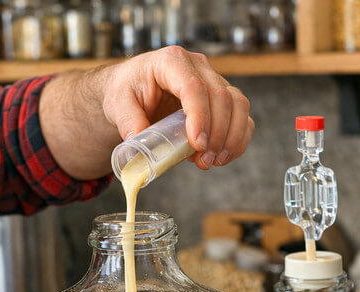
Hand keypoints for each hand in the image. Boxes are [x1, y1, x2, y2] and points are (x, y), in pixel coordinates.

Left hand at [101, 47, 254, 169]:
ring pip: (238, 105)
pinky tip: (224, 156)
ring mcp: (213, 80)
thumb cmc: (126, 91)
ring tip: (213, 161)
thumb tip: (139, 141)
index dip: (200, 116)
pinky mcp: (222, 97)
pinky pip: (242, 116)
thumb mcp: (118, 103)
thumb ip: (127, 120)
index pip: (194, 86)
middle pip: (221, 97)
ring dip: (231, 138)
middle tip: (204, 161)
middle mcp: (197, 66)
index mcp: (170, 61)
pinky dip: (238, 139)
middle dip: (217, 134)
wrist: (133, 90)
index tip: (197, 143)